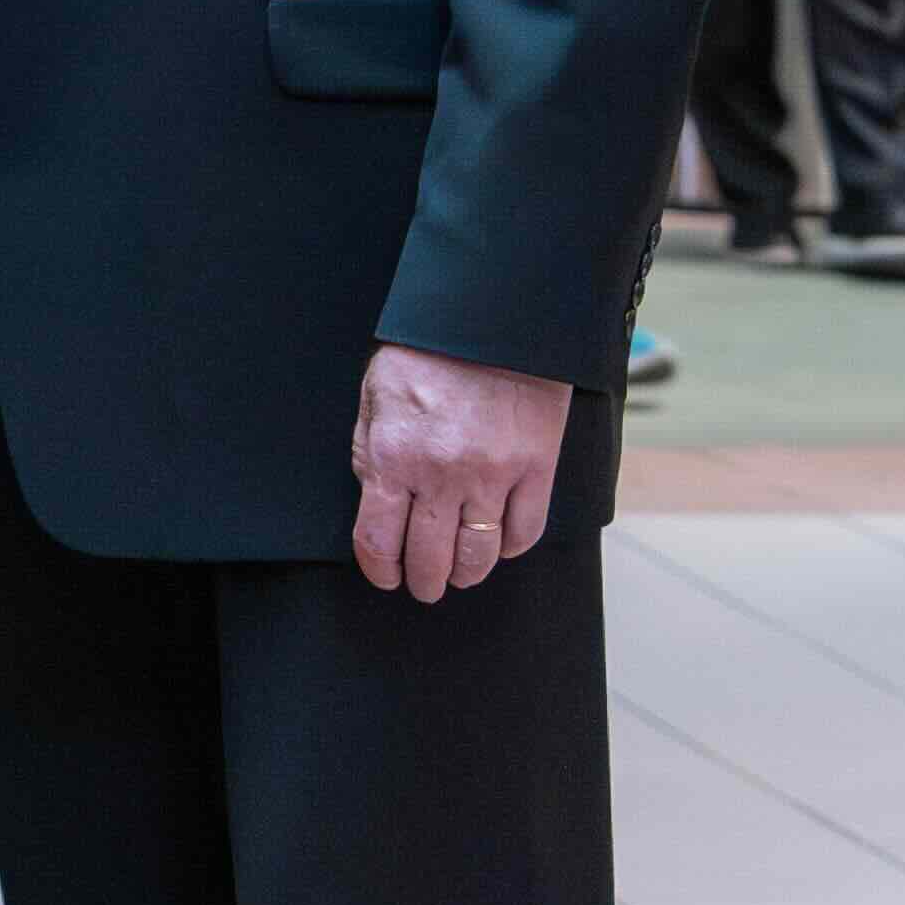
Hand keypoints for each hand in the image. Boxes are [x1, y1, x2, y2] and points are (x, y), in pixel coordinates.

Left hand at [348, 343, 571, 602]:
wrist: (492, 319)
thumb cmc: (427, 353)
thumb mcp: (375, 395)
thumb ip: (369, 450)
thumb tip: (373, 497)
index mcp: (393, 457)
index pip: (379, 540)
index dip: (380, 569)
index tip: (386, 577)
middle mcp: (441, 476)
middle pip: (430, 558)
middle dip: (423, 581)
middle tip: (424, 585)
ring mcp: (493, 476)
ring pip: (480, 554)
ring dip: (466, 573)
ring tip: (458, 573)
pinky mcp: (536, 470)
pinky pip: (525, 531)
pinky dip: (511, 547)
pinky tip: (499, 544)